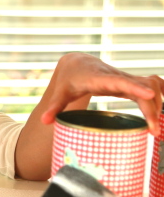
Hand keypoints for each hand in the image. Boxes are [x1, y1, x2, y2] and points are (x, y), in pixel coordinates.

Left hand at [40, 53, 163, 135]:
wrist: (79, 64)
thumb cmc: (70, 80)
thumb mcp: (61, 93)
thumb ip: (54, 107)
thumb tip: (44, 121)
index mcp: (98, 78)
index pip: (118, 81)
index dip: (134, 87)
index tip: (150, 95)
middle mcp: (116, 77)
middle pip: (141, 87)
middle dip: (151, 108)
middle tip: (154, 132)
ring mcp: (126, 78)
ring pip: (152, 85)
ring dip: (159, 104)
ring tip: (157, 129)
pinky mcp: (132, 83)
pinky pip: (154, 86)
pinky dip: (161, 98)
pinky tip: (162, 115)